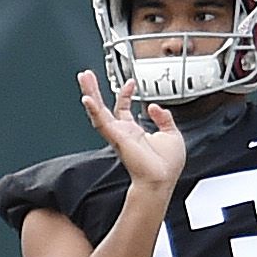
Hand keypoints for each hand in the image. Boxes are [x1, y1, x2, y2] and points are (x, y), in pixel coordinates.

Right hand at [77, 72, 184, 190]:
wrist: (161, 180)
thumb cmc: (166, 166)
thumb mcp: (172, 134)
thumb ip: (164, 118)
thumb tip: (155, 107)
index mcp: (134, 132)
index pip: (123, 109)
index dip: (125, 94)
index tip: (131, 83)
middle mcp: (123, 133)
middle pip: (103, 107)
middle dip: (95, 91)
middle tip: (87, 76)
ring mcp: (118, 135)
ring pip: (98, 111)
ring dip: (91, 94)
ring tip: (84, 79)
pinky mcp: (116, 138)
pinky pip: (102, 122)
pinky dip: (94, 110)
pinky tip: (87, 98)